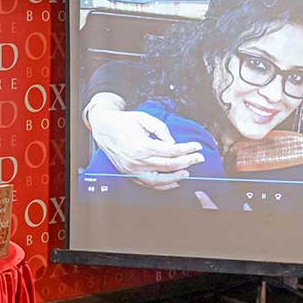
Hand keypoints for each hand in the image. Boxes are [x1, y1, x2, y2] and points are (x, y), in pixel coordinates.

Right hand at [89, 107, 203, 189]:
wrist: (103, 128)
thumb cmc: (123, 122)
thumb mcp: (144, 118)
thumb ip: (161, 129)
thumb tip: (173, 143)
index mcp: (141, 145)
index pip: (171, 151)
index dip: (187, 149)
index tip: (197, 147)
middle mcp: (137, 160)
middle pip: (168, 166)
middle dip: (187, 162)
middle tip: (199, 158)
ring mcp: (132, 170)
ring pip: (159, 179)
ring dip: (176, 176)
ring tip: (188, 171)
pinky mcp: (129, 174)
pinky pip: (148, 184)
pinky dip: (163, 185)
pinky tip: (173, 181)